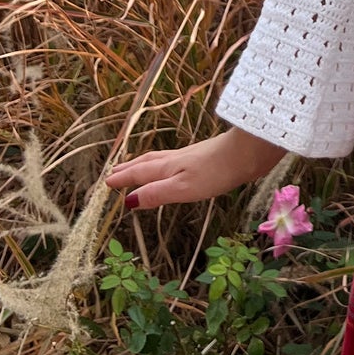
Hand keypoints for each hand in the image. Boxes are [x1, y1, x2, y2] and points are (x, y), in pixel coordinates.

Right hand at [104, 126, 287, 211]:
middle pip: (147, 162)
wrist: (247, 153)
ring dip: (144, 164)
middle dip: (129, 168)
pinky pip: (173, 161)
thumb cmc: (215, 172)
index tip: (106, 182)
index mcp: (168, 168)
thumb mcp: (182, 188)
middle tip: (114, 172)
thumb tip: (128, 201)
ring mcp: (191, 156)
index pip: (140, 173)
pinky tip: (173, 167)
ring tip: (136, 167)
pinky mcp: (204, 157)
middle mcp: (176, 159)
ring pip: (160, 160)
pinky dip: (162, 164)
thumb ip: (156, 193)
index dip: (123, 179)